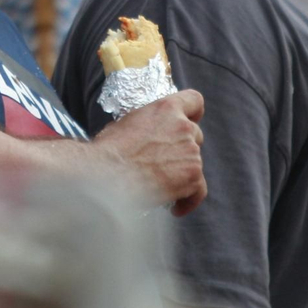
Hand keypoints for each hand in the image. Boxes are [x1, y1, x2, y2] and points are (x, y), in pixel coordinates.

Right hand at [92, 89, 207, 216]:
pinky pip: (198, 190)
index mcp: (166, 109)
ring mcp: (191, 152)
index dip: (193, 114)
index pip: (194, 101)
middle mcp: (183, 127)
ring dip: (182, 173)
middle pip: (196, 135)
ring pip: (195, 163)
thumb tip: (145, 136)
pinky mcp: (193, 176)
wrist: (109, 174)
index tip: (188, 123)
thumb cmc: (110, 150)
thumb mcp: (127, 123)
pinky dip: (189, 199)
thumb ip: (146, 125)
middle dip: (183, 148)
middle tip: (165, 162)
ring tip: (161, 187)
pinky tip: (175, 206)